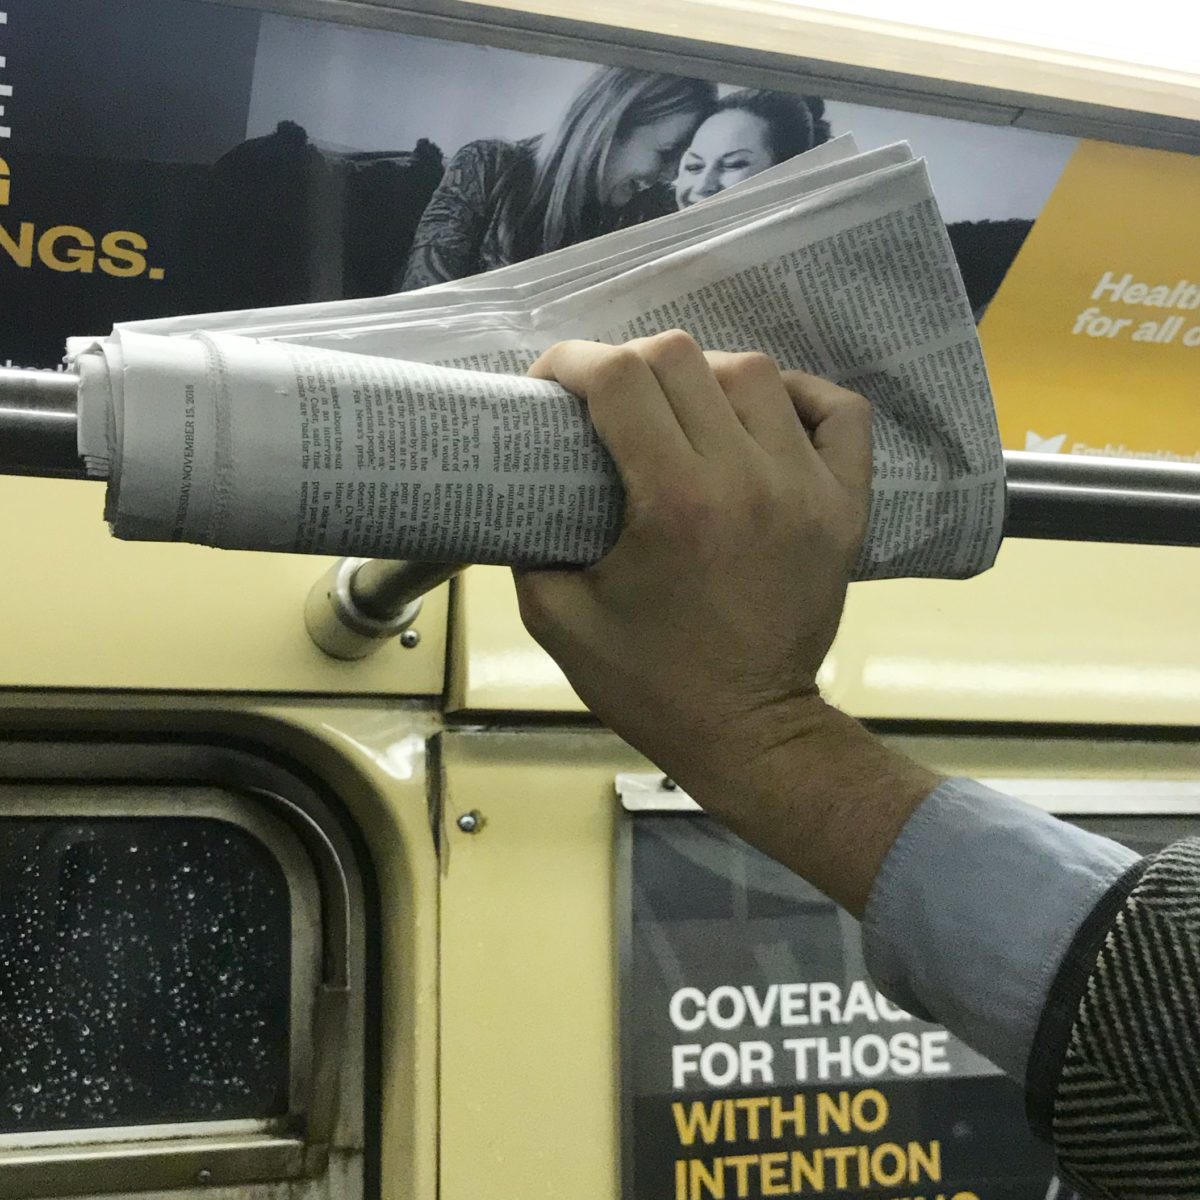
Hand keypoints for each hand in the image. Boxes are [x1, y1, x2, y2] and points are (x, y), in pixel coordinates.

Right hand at [515, 330, 870, 794]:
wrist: (747, 733)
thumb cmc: (650, 684)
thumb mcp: (557, 619)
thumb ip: (528, 542)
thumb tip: (525, 483)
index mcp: (675, 502)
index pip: (620, 378)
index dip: (571, 362)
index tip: (551, 384)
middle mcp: (747, 478)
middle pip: (682, 358)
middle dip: (626, 365)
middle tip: (607, 402)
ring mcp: (808, 487)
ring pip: (755, 373)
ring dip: (703, 376)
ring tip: (680, 410)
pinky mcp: (846, 506)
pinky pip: (839, 411)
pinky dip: (801, 396)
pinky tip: (763, 415)